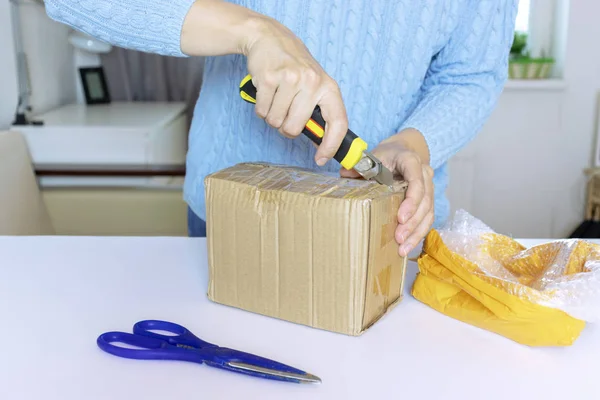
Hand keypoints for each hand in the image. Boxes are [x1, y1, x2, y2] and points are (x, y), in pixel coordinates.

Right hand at [244, 19, 348, 165]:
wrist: (270, 38)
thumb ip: (318, 111)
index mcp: (328, 87)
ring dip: (272, 116)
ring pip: (276, 122)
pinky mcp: (269, 78)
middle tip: (285, 112)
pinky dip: (261, 108)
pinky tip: (266, 91)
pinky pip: (262, 112)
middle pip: (295, 128)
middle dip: (286, 127)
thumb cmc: (294, 67)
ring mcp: (290, 79)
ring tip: (276, 97)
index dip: (331, 145)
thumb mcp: (315, 84)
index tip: (321, 159)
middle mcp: (312, 82)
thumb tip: (321, 143)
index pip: (337, 122)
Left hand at [340, 129, 434, 256]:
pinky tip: (407, 245)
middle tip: (398, 237)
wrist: (400, 151)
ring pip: (428, 212)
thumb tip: (344, 175)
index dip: (411, 200)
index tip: (401, 217)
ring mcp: (429, 187)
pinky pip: (427, 218)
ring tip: (403, 248)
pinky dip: (418, 232)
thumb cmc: (386, 156)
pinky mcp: (428, 200)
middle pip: (425, 200)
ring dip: (416, 232)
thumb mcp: (372, 157)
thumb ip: (359, 167)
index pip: (416, 181)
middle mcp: (424, 173)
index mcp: (411, 160)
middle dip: (412, 222)